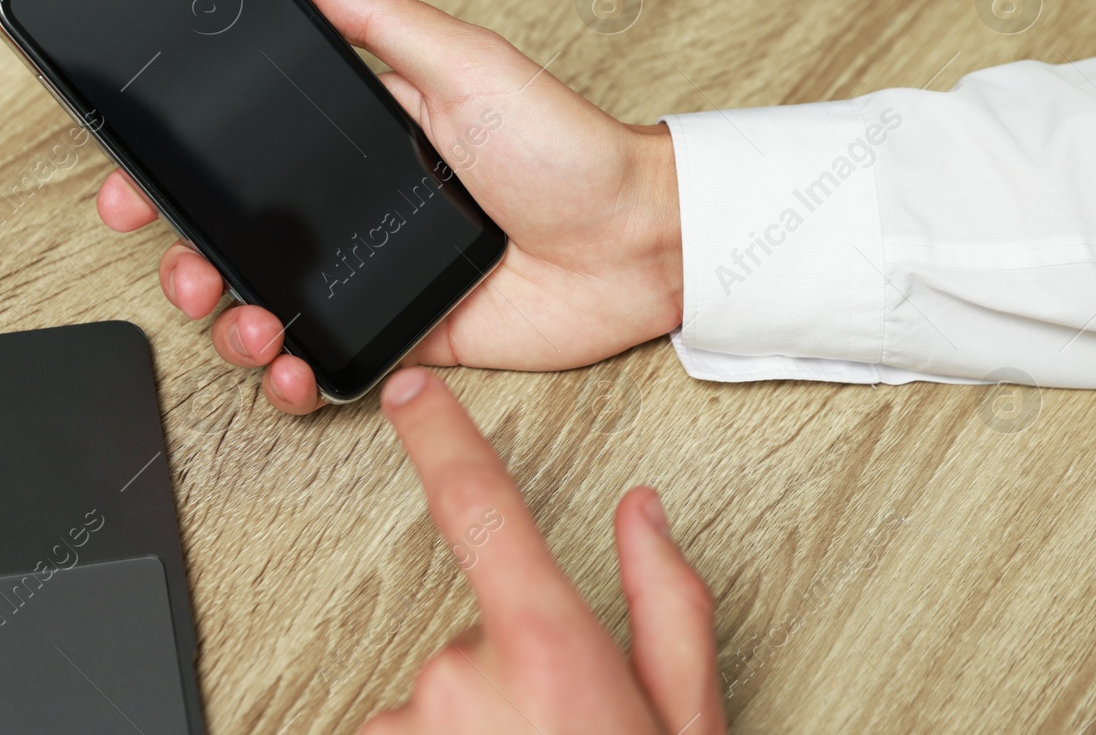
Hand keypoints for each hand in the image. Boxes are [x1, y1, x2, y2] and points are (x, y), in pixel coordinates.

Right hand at [97, 0, 682, 412]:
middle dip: (189, 261)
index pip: (245, 155)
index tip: (133, 185)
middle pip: (238, 239)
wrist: (637, 243)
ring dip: (234, 326)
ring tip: (249, 327)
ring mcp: (375, 275)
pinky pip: (330, 361)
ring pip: (269, 307)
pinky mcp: (405, 333)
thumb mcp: (465, 65)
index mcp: (359, 141)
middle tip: (186, 270)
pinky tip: (293, 372)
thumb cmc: (565, 146)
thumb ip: (379, 20)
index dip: (177, 173)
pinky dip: (295, 378)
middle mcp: (355, 210)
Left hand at [361, 367, 723, 734]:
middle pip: (478, 626)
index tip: (413, 395)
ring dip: (485, 714)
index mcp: (546, 651)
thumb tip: (642, 515)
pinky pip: (411, 731)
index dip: (440, 438)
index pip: (477, 505)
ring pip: (447, 687)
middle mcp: (461, 682)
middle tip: (567, 721)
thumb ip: (668, 604)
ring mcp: (408, 729)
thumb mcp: (687, 719)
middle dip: (518, 662)